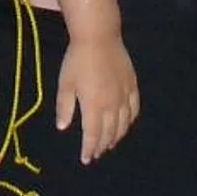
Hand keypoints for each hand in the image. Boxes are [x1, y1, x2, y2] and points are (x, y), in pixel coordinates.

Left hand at [57, 33, 140, 162]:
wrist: (99, 36)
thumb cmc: (77, 60)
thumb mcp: (65, 84)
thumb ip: (64, 107)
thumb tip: (62, 127)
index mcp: (94, 106)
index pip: (92, 136)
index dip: (89, 149)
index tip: (86, 159)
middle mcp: (112, 105)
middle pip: (109, 133)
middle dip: (102, 146)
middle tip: (97, 153)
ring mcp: (124, 95)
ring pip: (124, 124)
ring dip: (117, 137)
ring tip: (110, 143)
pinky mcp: (132, 85)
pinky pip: (134, 109)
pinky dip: (130, 120)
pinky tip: (126, 124)